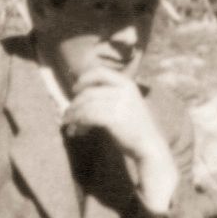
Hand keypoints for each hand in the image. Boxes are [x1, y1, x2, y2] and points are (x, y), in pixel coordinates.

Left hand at [65, 71, 183, 215]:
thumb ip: (108, 96)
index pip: (100, 72)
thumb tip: (79, 95)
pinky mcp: (113, 118)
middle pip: (88, 92)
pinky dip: (79, 124)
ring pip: (86, 106)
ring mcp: (119, 103)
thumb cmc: (134, 127)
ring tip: (70, 127)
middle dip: (74, 105)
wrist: (149, 145)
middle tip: (67, 116)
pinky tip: (78, 132)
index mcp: (127, 84)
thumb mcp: (125, 104)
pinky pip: (88, 117)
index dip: (84, 79)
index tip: (74, 90)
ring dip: (74, 117)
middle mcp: (123, 90)